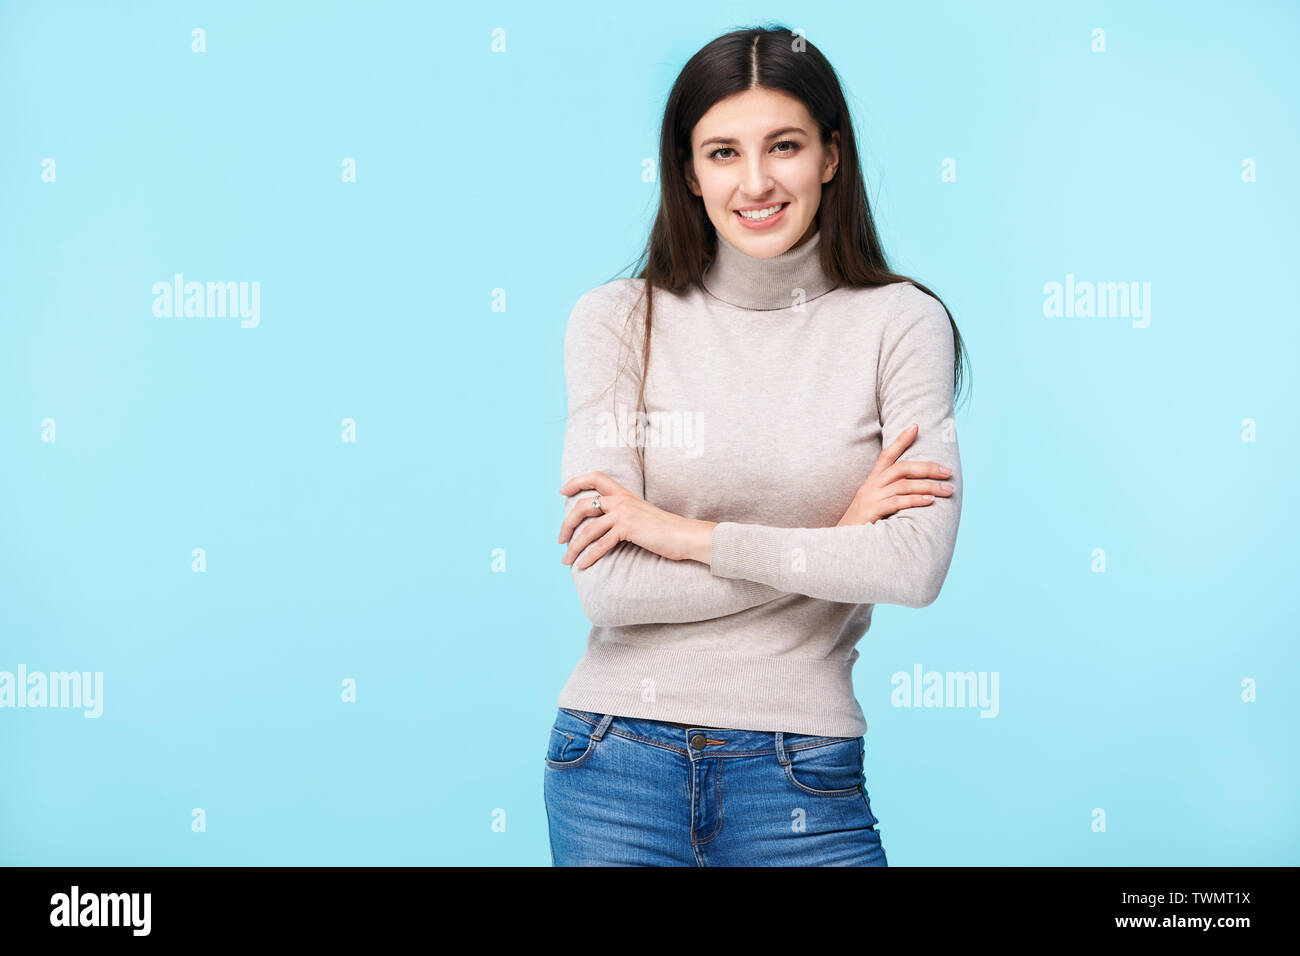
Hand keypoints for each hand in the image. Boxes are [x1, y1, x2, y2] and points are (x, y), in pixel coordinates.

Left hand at [558, 471, 714, 567]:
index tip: (562, 491)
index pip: (596, 477)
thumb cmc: (666, 530)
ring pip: (588, 530)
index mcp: (624, 494)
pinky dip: (589, 556)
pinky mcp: (628, 528)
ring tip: (566, 560)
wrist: (685, 535)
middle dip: (567, 523)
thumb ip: (624, 514)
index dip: (576, 481)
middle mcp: (621, 500)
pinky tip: (582, 565)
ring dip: (574, 547)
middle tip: (560, 539)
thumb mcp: (642, 515)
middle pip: (583, 506)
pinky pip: (601, 544)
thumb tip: (606, 526)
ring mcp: (624, 513)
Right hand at [837, 423, 954, 525]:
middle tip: (948, 471)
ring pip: (904, 485)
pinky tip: (930, 501)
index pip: (886, 455)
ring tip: (948, 490)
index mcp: (872, 482)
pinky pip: (897, 502)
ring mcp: (870, 498)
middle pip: (901, 468)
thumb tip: (916, 491)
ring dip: (929, 486)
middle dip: (927, 468)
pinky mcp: (871, 512)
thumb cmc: (861, 525)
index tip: (916, 426)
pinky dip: (916, 500)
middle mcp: (871, 486)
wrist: (839, 543)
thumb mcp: (873, 504)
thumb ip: (889, 495)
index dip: (900, 440)